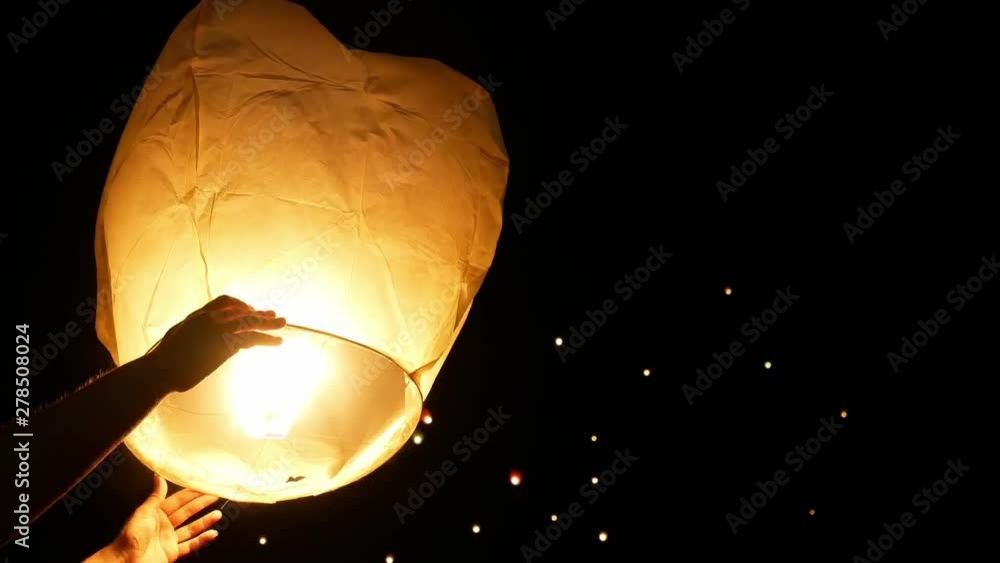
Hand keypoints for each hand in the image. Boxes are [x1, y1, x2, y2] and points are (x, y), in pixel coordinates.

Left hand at [86, 474, 221, 562]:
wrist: (124, 562)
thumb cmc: (129, 538)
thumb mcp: (143, 513)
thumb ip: (155, 497)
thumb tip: (158, 477)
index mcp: (156, 514)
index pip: (178, 500)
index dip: (191, 493)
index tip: (203, 485)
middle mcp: (164, 525)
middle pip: (187, 512)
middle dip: (202, 504)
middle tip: (215, 495)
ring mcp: (169, 539)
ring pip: (192, 528)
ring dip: (205, 521)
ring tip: (218, 515)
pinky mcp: (172, 552)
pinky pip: (190, 545)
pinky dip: (202, 540)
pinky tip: (211, 534)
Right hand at [150, 295, 285, 392]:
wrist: (161, 368)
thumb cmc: (165, 359)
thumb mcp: (179, 337)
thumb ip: (194, 332)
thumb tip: (204, 338)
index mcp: (199, 315)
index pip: (224, 302)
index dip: (240, 305)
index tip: (250, 311)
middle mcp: (211, 318)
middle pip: (241, 310)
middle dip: (258, 313)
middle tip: (273, 315)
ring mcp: (219, 329)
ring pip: (251, 321)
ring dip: (269, 323)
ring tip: (283, 324)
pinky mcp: (226, 343)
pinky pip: (252, 338)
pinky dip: (267, 339)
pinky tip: (276, 341)